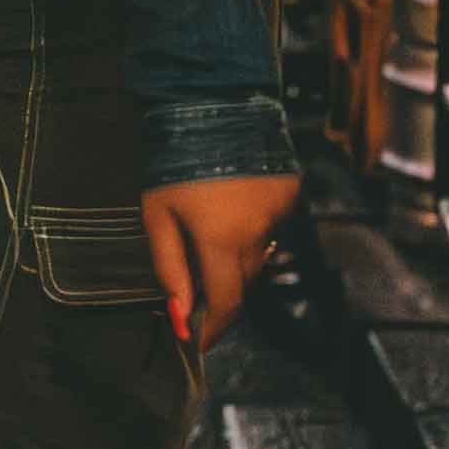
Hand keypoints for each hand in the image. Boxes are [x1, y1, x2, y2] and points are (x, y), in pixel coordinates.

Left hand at [142, 171, 298, 351]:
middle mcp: (258, 233)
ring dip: (238, 261)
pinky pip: (271, 228)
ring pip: (259, 256)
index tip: (200, 341)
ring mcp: (278, 214)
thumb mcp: (158, 216)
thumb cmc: (174, 163)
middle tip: (199, 293)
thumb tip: (180, 315)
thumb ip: (170, 269)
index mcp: (222, 241)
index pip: (226, 303)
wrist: (212, 108)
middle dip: (223, 294)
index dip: (214, 328)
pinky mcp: (290, 196)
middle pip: (243, 282)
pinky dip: (253, 231)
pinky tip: (234, 210)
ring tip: (212, 239)